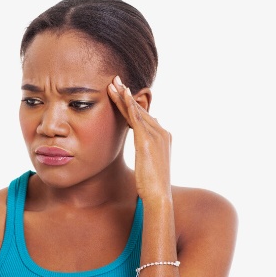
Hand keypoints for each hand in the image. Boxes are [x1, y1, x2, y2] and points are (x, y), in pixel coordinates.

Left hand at [108, 76, 171, 201]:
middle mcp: (162, 133)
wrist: (158, 196)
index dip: (131, 103)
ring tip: (113, 84)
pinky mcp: (147, 142)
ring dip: (125, 96)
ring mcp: (156, 136)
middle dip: (127, 95)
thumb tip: (142, 142)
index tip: (121, 92)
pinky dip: (130, 107)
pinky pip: (137, 120)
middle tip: (115, 80)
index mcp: (163, 137)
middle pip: (140, 109)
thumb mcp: (149, 163)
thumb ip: (145, 150)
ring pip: (137, 111)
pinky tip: (122, 97)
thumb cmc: (152, 184)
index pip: (144, 116)